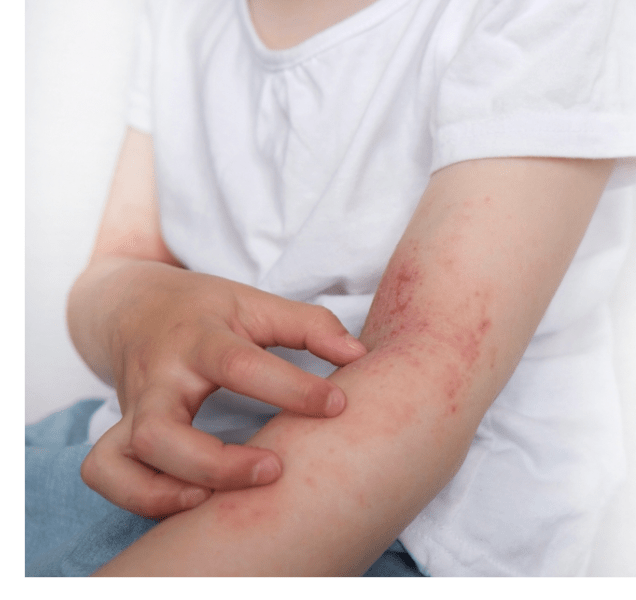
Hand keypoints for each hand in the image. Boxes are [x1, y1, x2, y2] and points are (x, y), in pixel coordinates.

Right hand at [80, 261, 366, 517]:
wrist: (133, 305)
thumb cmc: (204, 308)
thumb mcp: (255, 302)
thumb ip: (308, 326)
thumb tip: (358, 355)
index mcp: (199, 338)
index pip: (240, 367)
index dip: (293, 389)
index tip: (338, 405)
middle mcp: (159, 377)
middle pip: (162, 432)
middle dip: (218, 464)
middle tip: (275, 469)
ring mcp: (133, 407)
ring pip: (123, 461)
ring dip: (166, 492)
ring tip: (218, 502)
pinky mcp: (121, 430)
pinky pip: (108, 473)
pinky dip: (140, 496)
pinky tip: (192, 499)